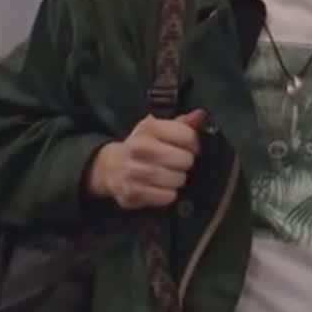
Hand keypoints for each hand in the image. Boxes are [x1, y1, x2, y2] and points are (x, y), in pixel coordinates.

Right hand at [88, 109, 205, 209]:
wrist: (111, 167)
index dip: (194, 144)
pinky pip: (166, 196)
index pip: (188, 136)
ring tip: (170, 176)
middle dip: (185, 163)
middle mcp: (140, 147)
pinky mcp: (133, 193)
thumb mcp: (159, 130)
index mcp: (149, 128)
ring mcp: (134, 171)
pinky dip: (168, 194)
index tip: (188, 148)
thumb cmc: (142, 147)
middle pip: (184, 159)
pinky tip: (161, 188)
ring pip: (177, 179)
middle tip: (177, 164)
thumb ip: (182, 123)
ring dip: (178, 179)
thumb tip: (200, 115)